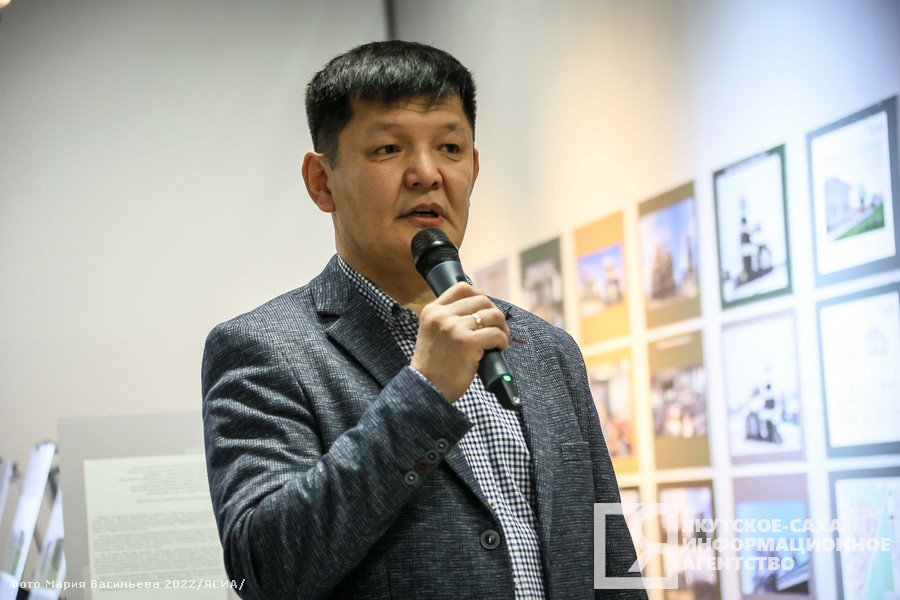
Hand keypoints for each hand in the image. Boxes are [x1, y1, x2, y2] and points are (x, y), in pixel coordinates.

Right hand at [410, 282, 509, 402]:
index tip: (486, 310)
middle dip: (495, 314)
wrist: (425, 389)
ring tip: (499, 341)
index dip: (480, 296)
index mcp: (432, 311)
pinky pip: (496, 334)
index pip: (462, 288)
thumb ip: (449, 319)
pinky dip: (502, 342)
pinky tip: (499, 349)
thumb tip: (481, 311)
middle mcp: (442, 315)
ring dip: (502, 328)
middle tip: (497, 329)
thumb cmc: (433, 366)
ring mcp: (454, 328)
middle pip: (482, 300)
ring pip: (493, 315)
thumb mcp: (432, 333)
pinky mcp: (467, 342)